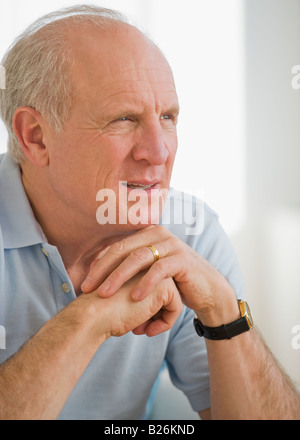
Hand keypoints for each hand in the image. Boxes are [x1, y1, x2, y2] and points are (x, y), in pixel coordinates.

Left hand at [81, 225, 238, 325]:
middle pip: (123, 250)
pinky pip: (160, 269)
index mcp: (147, 234)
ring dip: (119, 277)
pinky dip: (146, 283)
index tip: (84, 283)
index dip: (98, 265)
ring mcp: (172, 245)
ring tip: (105, 294)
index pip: (116, 247)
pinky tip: (135, 297)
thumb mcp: (150, 271)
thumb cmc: (173, 282)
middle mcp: (158, 234)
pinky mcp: (183, 260)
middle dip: (103, 271)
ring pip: (139, 258)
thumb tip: (98, 272)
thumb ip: (130, 267)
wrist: (206, 290)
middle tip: (88, 289)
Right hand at [84, 270, 181, 337]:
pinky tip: (147, 330)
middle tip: (135, 326)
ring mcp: (157, 271)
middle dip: (152, 314)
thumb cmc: (101, 310)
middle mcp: (148, 263)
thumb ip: (138, 292)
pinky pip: (175, 308)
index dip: (144, 308)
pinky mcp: (164, 285)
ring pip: (171, 300)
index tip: (129, 318)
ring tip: (138, 328)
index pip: (152, 288)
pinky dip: (165, 323)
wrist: (92, 315)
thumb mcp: (122, 297)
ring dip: (158, 319)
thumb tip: (159, 306)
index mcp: (136, 263)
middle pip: (163, 293)